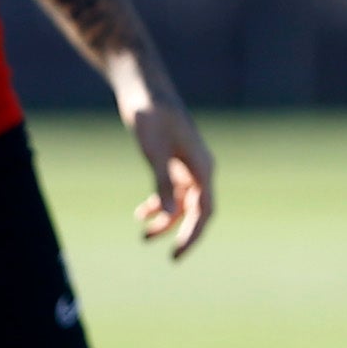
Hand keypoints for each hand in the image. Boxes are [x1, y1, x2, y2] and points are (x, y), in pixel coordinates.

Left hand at [126, 96, 215, 256]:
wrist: (143, 89)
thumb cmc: (151, 116)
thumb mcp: (154, 152)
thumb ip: (162, 184)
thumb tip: (167, 216)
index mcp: (202, 167)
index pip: (205, 211)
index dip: (194, 234)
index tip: (177, 253)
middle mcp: (199, 169)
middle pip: (197, 211)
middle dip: (183, 232)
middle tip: (172, 258)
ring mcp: (187, 165)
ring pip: (182, 202)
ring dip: (166, 220)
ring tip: (144, 237)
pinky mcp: (173, 160)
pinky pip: (171, 191)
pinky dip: (158, 204)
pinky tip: (141, 213)